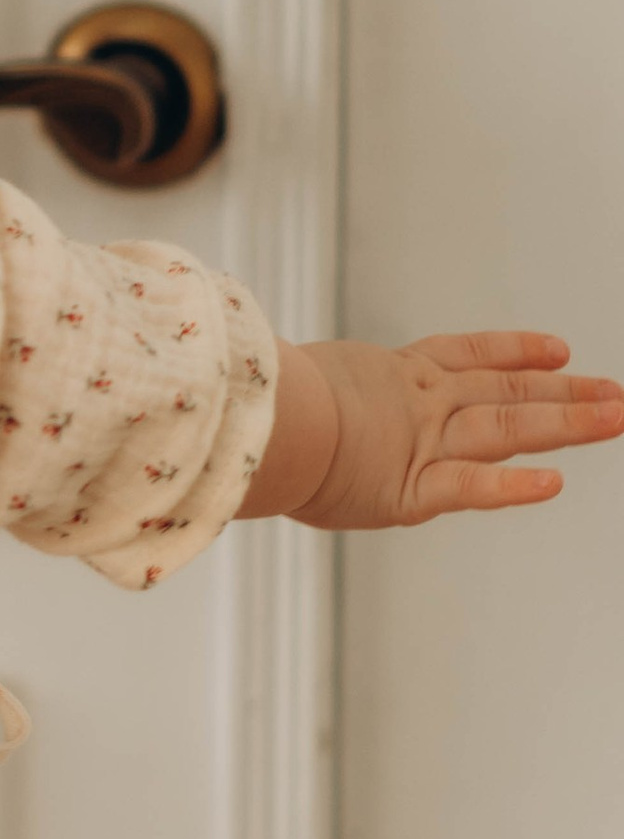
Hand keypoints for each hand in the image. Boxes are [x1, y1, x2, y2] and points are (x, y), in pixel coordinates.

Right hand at [242, 330, 623, 529]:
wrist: (251, 423)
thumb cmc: (256, 406)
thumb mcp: (287, 380)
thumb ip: (303, 382)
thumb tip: (271, 370)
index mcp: (388, 376)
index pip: (467, 355)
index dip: (515, 351)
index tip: (558, 350)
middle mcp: (417, 403)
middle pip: (507, 391)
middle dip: (567, 392)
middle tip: (617, 393)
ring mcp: (420, 441)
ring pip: (507, 428)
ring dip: (566, 424)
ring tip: (615, 418)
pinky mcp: (411, 488)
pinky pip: (473, 487)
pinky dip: (514, 487)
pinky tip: (553, 484)